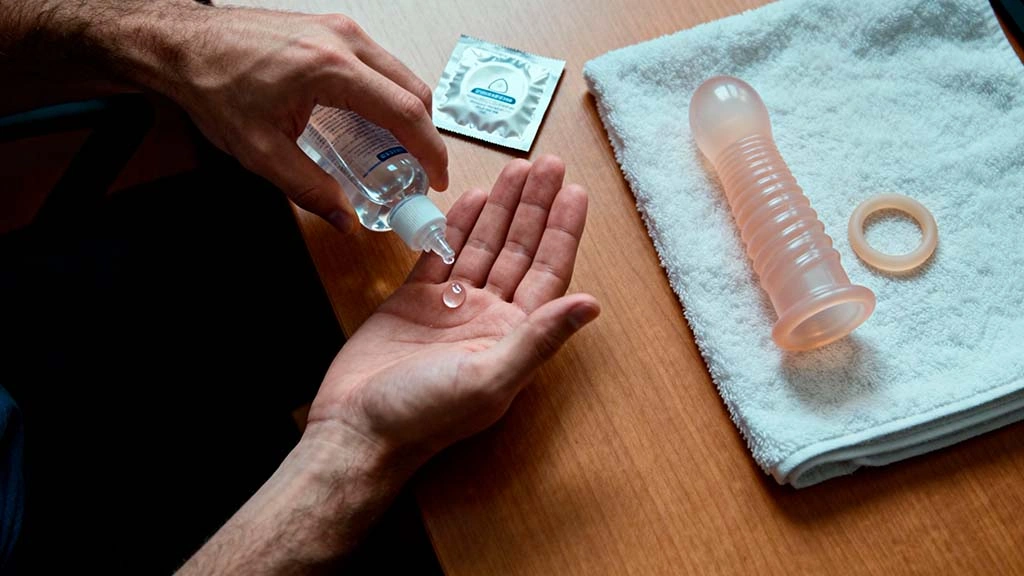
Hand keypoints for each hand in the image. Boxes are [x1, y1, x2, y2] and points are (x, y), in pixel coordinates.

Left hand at [169, 7, 448, 229]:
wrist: (184, 46)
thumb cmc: (215, 85)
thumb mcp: (260, 151)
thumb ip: (308, 188)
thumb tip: (344, 217)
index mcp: (331, 68)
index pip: (405, 111)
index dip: (430, 150)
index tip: (435, 177)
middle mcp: (344, 41)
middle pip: (414, 90)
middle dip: (425, 134)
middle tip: (419, 171)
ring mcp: (340, 30)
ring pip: (399, 74)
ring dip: (407, 113)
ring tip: (395, 152)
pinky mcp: (331, 30)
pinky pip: (378, 65)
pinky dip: (386, 95)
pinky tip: (369, 123)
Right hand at [306, 155, 599, 463]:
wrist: (359, 429)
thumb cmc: (425, 416)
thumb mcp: (490, 378)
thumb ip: (539, 339)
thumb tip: (592, 304)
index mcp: (513, 335)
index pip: (548, 271)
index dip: (562, 230)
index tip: (574, 191)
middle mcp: (487, 317)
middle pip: (519, 250)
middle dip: (534, 206)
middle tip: (546, 164)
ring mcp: (451, 306)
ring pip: (483, 245)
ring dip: (500, 208)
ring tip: (515, 169)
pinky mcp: (414, 300)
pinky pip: (441, 253)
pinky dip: (456, 225)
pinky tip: (471, 198)